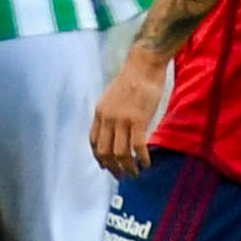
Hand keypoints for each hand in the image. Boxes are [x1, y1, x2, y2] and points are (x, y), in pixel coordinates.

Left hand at [91, 49, 165, 177]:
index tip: (107, 166)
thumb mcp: (112, 97)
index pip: (94, 142)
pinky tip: (147, 163)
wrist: (144, 65)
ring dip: (127, 168)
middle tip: (122, 176)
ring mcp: (122, 120)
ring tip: (135, 174)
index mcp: (100, 112)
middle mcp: (107, 118)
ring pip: (120, 153)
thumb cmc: (133, 79)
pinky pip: (137, 147)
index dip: (99, 158)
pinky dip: (142, 159)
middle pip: (105, 152)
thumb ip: (110, 113)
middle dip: (113, 168)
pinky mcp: (138, 120)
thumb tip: (115, 130)